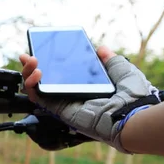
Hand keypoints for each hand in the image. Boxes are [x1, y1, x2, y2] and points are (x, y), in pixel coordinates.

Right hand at [19, 46, 159, 152]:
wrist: (134, 115)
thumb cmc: (134, 98)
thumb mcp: (124, 72)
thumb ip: (112, 61)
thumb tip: (101, 49)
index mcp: (87, 88)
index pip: (63, 76)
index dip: (51, 64)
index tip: (44, 50)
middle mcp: (74, 96)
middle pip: (45, 82)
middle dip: (33, 68)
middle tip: (30, 55)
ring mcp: (66, 104)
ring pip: (38, 90)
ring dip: (29, 75)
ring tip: (31, 60)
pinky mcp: (61, 111)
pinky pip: (40, 99)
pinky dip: (33, 86)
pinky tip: (36, 72)